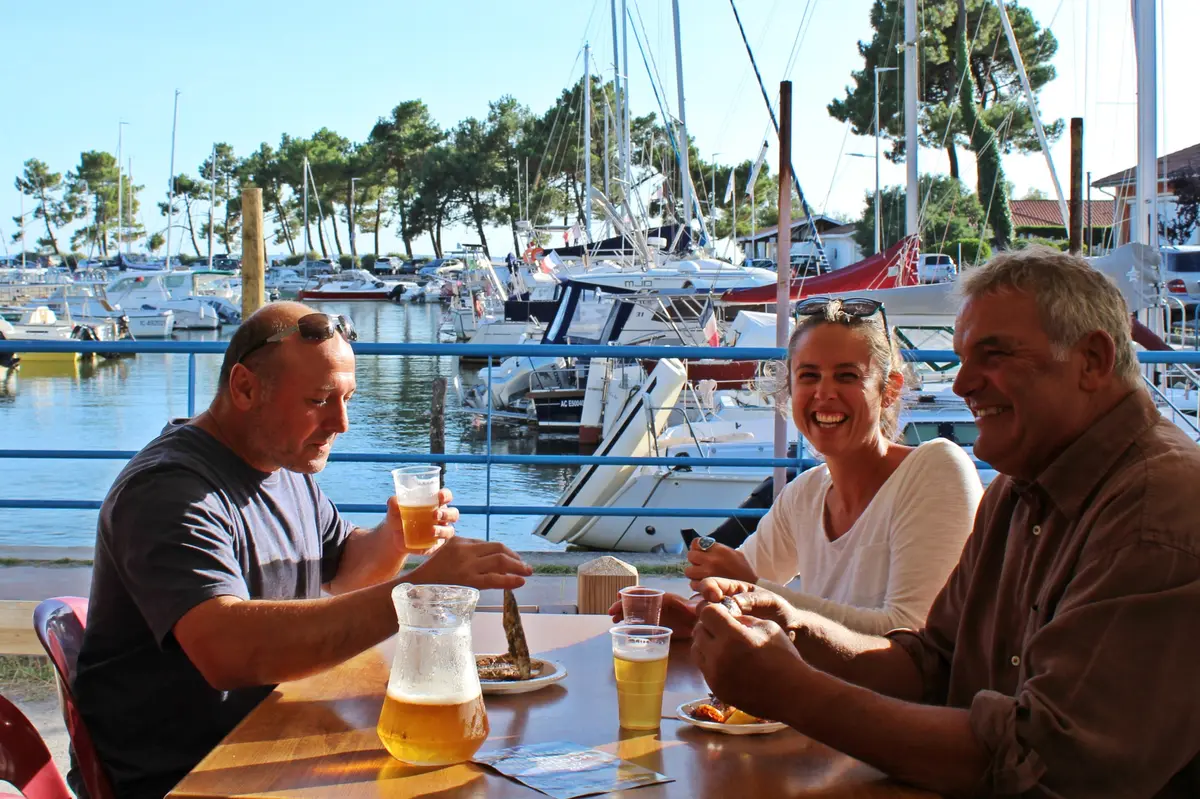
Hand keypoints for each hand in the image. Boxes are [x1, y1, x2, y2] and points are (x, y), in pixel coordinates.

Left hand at [385, 489, 458, 556]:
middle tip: (435, 515)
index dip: (446, 495)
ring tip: (431, 530)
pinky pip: (439, 545)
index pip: (446, 497)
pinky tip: (426, 545)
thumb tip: (394, 500)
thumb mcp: (394, 510)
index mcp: (435, 503)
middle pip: (453, 514)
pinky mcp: (436, 544)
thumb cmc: (398, 516)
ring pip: (449, 531)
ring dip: (443, 530)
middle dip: (447, 514)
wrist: (394, 535)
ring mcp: (440, 531)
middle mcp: (441, 517)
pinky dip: (433, 545)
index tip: (440, 496)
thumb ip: (394, 504)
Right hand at [409, 537, 531, 589]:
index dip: (505, 552)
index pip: (489, 544)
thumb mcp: (447, 554)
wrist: (415, 589)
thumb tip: (490, 560)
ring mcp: (467, 565)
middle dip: (515, 557)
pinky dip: (510, 579)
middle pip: (498, 549)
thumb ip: (465, 553)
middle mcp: (465, 550)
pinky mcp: (469, 581)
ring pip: (500, 561)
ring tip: (527, 572)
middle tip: (525, 566)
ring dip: (518, 566)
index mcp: (460, 541)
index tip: (513, 560)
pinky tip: (520, 581)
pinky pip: (495, 579)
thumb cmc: (431, 575)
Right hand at [607, 592, 699, 638]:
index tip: (619, 596)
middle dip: (622, 604)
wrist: (697, 624)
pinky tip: (622, 627)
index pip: (644, 592)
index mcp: (662, 597)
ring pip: (634, 611)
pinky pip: (638, 621)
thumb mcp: (692, 609)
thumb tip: (692, 608)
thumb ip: (691, 608)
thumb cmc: (694, 613)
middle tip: (611, 612)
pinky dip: (629, 623)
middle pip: (635, 601)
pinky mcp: (652, 624)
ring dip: (623, 613)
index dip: (631, 593)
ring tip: (614, 619)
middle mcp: (655, 604)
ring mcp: (653, 614)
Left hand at [684, 540, 756, 591]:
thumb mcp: (733, 553)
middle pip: (690, 556)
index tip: (700, 552)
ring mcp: (708, 573)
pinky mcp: (708, 586)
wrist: (755, 586)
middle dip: (694, 560)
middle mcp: (712, 560)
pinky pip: (693, 584)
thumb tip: (702, 549)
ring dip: (694, 573)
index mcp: (719, 549)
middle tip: (701, 565)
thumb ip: (716, 550)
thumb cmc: (744, 569)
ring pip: (689, 571)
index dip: (696, 547)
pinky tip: (705, 584)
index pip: (696, 542)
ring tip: (702, 575)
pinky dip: (697, 585)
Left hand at [691, 602, 810, 721]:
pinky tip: (727, 662)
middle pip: (698, 630)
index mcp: (732, 636)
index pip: (706, 613)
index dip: (715, 610)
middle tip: (723, 629)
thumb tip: (726, 616)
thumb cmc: (784, 658)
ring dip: (706, 643)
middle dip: (709, 626)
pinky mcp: (716, 689)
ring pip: (696, 650)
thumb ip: (743, 620)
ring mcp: (714, 675)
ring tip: (723, 645)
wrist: (793, 695)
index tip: (725, 614)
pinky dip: (710, 661)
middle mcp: (718, 656)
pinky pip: (703, 668)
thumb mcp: (767, 628)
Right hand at [695, 577, 804, 642]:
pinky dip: (711, 636)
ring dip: (706, 623)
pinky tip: (717, 640)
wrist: (790, 634)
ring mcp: (724, 621)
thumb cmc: (781, 613)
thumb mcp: (770, 601)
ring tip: (715, 629)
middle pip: (703, 602)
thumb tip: (733, 603)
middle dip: (704, 607)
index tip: (714, 597)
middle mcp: (725, 604)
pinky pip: (712, 634)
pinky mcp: (725, 636)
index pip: (712, 584)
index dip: (708, 588)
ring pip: (705, 619)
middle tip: (711, 616)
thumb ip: (752, 599)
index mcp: (735, 590)